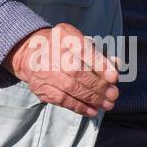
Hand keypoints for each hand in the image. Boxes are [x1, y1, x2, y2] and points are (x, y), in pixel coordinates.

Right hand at [4, 23, 119, 117]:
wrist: (30, 54)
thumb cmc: (62, 46)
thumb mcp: (78, 40)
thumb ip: (97, 52)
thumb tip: (116, 64)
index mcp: (63, 35)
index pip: (83, 50)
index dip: (99, 65)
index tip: (113, 77)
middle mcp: (51, 52)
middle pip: (77, 71)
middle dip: (98, 85)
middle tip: (113, 94)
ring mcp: (45, 71)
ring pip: (71, 88)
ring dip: (92, 98)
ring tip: (107, 104)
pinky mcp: (42, 88)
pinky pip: (62, 100)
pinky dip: (79, 107)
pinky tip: (93, 111)